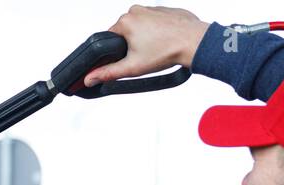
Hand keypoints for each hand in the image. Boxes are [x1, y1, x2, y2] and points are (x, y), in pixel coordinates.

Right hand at [83, 5, 208, 86]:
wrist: (194, 42)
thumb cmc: (167, 51)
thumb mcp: (132, 67)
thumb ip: (108, 72)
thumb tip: (90, 78)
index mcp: (125, 21)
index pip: (109, 38)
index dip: (115, 52)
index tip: (126, 59)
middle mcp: (137, 10)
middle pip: (125, 32)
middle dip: (131, 45)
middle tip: (143, 56)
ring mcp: (152, 8)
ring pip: (140, 27)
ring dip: (145, 39)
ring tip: (156, 49)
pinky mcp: (165, 10)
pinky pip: (155, 23)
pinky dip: (158, 32)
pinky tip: (165, 42)